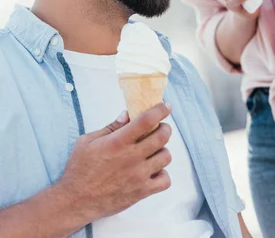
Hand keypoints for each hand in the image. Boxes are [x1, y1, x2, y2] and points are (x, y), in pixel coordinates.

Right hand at [57, 103, 172, 224]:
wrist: (75, 202)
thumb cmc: (79, 169)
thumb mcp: (87, 141)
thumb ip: (110, 127)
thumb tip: (127, 115)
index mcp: (118, 142)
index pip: (147, 120)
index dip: (160, 110)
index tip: (166, 106)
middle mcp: (132, 157)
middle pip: (162, 136)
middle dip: (165, 128)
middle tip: (160, 127)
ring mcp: (138, 176)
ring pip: (166, 157)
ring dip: (162, 150)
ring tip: (153, 151)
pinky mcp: (141, 192)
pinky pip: (165, 181)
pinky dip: (162, 174)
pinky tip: (153, 171)